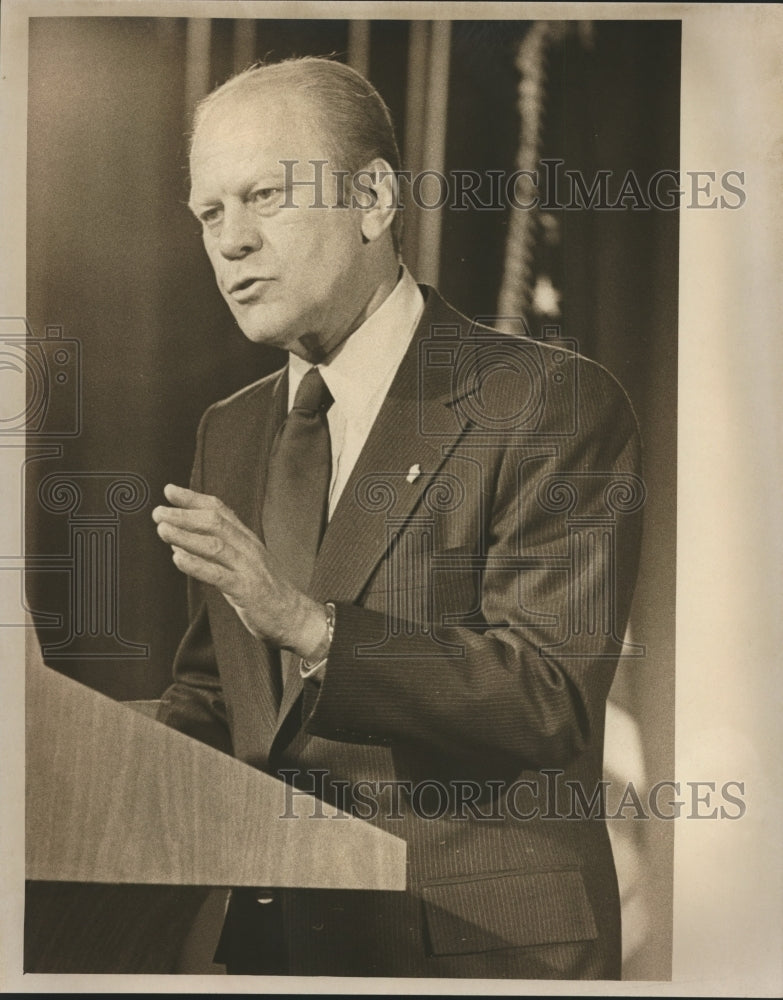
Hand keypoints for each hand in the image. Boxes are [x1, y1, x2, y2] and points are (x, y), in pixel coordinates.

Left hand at [152, 484, 328, 659]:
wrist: (295, 617)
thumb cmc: (264, 592)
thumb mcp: (240, 565)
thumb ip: (213, 552)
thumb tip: (178, 539)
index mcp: (247, 539)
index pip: (220, 510)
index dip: (194, 499)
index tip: (169, 490)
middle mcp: (248, 548)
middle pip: (215, 522)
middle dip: (184, 514)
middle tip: (158, 512)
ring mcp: (248, 568)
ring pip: (215, 545)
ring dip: (186, 535)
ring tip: (162, 529)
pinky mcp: (247, 590)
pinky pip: (219, 575)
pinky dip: (197, 565)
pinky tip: (177, 558)